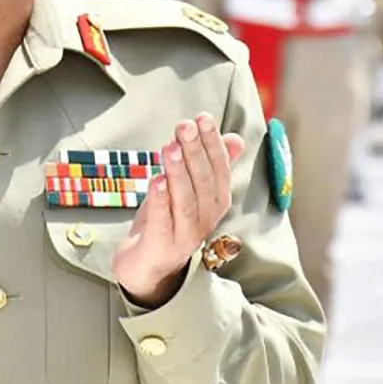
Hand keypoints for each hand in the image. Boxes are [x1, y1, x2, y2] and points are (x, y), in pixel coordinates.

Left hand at [112, 114, 243, 306]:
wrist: (146, 266)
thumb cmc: (169, 220)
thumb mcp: (189, 189)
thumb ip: (211, 164)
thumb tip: (236, 138)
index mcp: (215, 202)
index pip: (219, 170)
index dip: (212, 144)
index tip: (203, 118)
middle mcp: (206, 219)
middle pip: (203, 183)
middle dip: (195, 152)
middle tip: (184, 126)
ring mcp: (185, 235)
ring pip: (186, 201)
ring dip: (179, 173)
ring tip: (169, 147)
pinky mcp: (162, 246)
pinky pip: (163, 221)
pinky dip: (161, 201)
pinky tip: (156, 180)